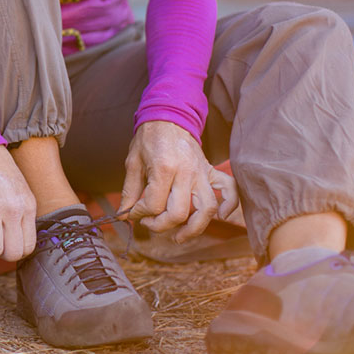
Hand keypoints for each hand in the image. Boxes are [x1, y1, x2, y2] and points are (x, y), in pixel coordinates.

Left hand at [118, 121, 238, 242]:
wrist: (168, 117)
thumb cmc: (149, 139)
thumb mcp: (132, 162)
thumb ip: (130, 191)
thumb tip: (124, 215)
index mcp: (164, 168)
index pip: (153, 204)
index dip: (139, 214)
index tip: (133, 213)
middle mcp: (186, 172)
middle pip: (180, 213)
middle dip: (161, 225)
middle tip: (150, 224)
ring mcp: (202, 172)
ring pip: (207, 209)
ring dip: (194, 228)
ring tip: (179, 236)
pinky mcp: (211, 171)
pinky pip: (230, 189)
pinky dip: (230, 205)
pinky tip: (221, 217)